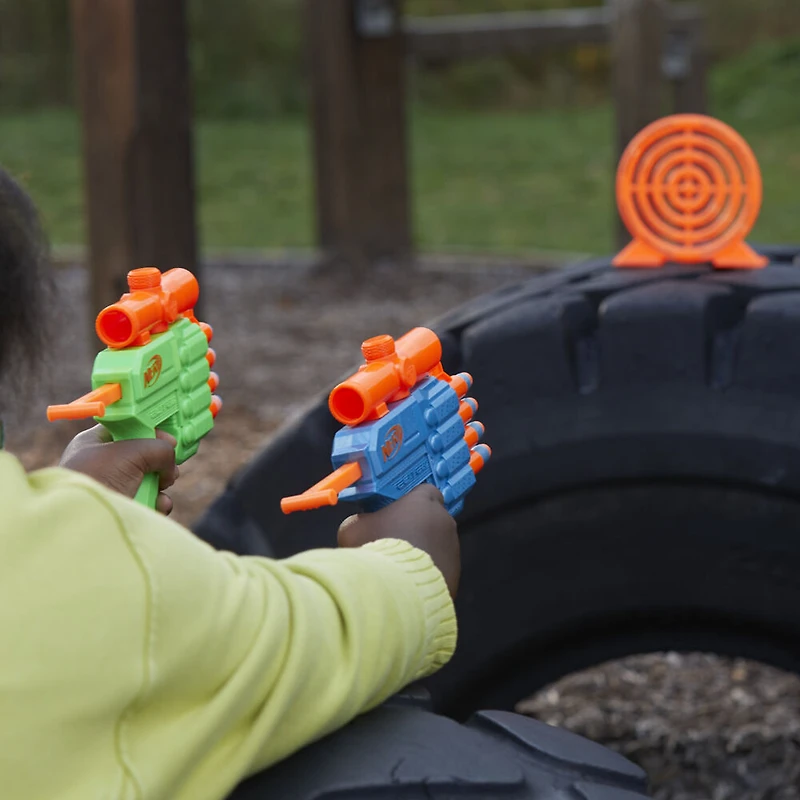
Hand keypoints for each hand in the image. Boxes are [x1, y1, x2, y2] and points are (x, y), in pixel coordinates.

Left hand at [59, 424, 178, 514]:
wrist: (83, 521)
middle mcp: (102, 463)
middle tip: (168, 466)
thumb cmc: (99, 477)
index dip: (150, 430)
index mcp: (95, 442)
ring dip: (162, 482)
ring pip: (148, 479)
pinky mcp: (122, 508)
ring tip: (164, 485)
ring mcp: (112, 487)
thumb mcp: (134, 451)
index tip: (168, 438)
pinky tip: (159, 504)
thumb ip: (159, 449)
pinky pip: (148, 500)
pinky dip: (158, 502)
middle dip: (160, 460)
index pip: (127, 428)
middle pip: (142, 454)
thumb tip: (169, 466)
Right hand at [337, 484, 460, 597]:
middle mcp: (445, 521)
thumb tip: (360, 526)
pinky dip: (428, 575)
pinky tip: (409, 584)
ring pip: (437, 547)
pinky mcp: (455, 575)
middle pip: (432, 520)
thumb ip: (361, 521)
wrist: (395, 590)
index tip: (396, 514)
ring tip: (400, 568)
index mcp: (424, 502)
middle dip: (417, 529)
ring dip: (423, 553)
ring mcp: (453, 549)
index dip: (411, 503)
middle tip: (394, 542)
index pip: (424, 492)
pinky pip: (440, 571)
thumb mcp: (353, 529)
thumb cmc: (376, 549)